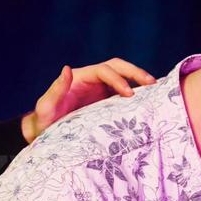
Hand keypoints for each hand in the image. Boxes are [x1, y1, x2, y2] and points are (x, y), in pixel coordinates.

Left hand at [21, 58, 156, 142]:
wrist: (45, 133)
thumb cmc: (44, 120)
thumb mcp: (46, 106)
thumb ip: (56, 88)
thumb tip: (67, 68)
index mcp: (81, 77)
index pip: (105, 71)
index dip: (118, 79)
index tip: (129, 94)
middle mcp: (93, 80)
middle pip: (119, 68)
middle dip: (136, 73)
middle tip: (152, 83)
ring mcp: (101, 91)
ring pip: (125, 79)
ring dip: (140, 82)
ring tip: (157, 92)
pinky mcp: (106, 103)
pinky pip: (124, 96)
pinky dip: (137, 97)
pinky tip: (149, 104)